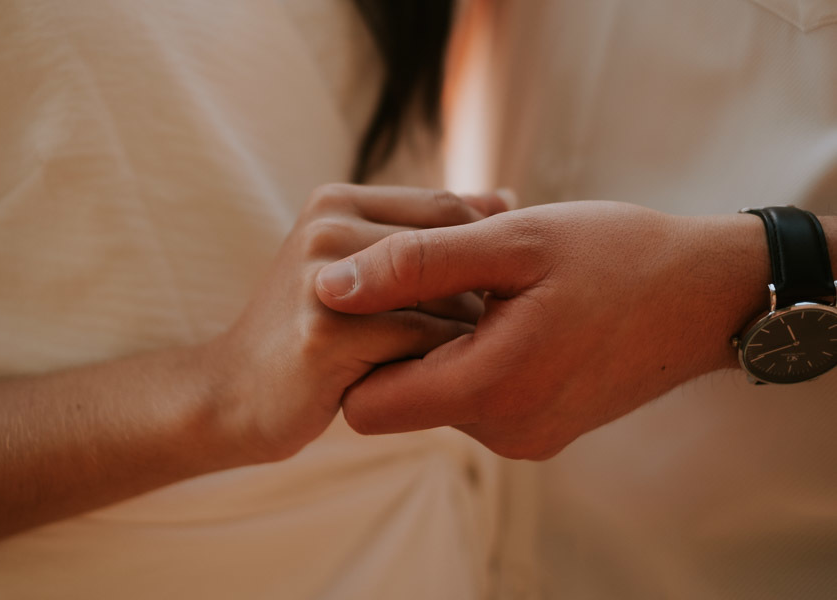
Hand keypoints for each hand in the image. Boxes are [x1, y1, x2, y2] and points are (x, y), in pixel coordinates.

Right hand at [203, 184, 506, 463]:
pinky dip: (444, 364)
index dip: (485, 253)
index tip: (496, 294)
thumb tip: (509, 197)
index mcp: (335, 200)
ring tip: (456, 362)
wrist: (230, 392)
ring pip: (447, 296)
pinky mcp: (327, 332)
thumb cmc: (311, 330)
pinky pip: (426, 341)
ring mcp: (325, 277)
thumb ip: (426, 232)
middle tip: (488, 335)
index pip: (448, 208)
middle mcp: (328, 226)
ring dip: (466, 334)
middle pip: (453, 249)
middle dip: (478, 296)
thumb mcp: (362, 265)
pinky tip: (433, 384)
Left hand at [316, 201, 769, 458]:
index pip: (365, 405)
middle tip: (445, 277)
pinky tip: (512, 313)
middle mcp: (503, 431)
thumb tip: (327, 287)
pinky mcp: (541, 430)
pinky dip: (477, 355)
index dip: (360, 348)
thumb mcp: (513, 240)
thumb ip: (415, 264)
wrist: (706, 295)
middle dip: (404, 338)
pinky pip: (476, 399)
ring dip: (444, 342)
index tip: (385, 294)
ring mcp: (525, 438)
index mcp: (491, 388)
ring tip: (490, 290)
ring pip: (437, 396)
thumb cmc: (616, 255)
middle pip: (399, 401)